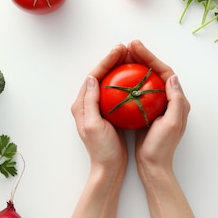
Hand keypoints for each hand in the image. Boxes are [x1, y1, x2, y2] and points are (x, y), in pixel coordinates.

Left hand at [71, 43, 129, 175]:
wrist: (109, 169)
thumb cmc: (101, 150)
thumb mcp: (93, 125)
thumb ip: (90, 102)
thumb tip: (92, 78)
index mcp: (81, 105)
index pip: (93, 76)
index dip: (106, 61)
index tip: (119, 50)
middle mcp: (87, 104)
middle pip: (101, 76)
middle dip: (113, 61)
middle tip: (127, 49)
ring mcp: (98, 109)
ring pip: (109, 82)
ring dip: (119, 69)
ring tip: (132, 58)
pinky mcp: (109, 115)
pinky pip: (117, 93)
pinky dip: (125, 82)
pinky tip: (136, 79)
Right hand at [127, 40, 190, 173]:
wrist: (153, 166)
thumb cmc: (162, 147)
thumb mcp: (172, 123)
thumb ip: (175, 100)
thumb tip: (173, 77)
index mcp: (177, 100)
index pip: (165, 71)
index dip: (150, 57)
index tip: (136, 47)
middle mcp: (169, 100)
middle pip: (155, 72)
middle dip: (142, 57)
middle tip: (127, 46)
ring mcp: (157, 106)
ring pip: (146, 79)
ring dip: (135, 66)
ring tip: (122, 57)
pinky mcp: (147, 112)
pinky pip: (138, 90)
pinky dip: (129, 81)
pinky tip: (118, 78)